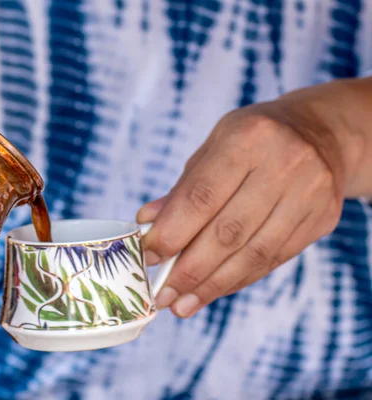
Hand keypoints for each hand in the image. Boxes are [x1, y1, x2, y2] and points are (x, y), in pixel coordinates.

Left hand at [137, 98, 356, 317]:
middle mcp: (285, 164)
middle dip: (189, 269)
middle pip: (228, 232)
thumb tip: (148, 224)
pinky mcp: (322, 220)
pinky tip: (211, 291)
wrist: (321, 134)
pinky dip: (237, 280)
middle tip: (161, 293)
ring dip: (211, 285)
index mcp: (248, 138)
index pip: (202, 196)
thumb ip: (183, 189)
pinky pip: (272, 260)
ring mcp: (310, 194)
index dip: (172, 232)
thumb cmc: (252, 140)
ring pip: (253, 254)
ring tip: (182, 304)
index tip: (148, 256)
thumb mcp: (214, 147)